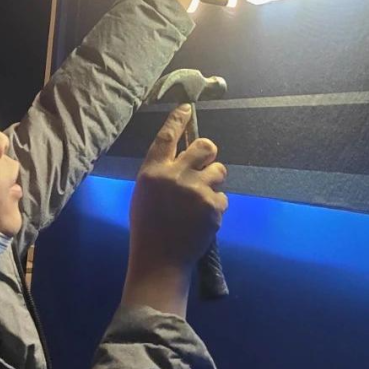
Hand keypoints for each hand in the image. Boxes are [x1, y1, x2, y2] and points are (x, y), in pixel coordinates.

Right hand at [121, 105, 227, 317]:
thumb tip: (182, 155)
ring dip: (214, 181)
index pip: (168, 136)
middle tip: (205, 164)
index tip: (187, 107)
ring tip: (200, 200)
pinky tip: (202, 219)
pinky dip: (215, 206)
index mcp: (153, 172)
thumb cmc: (148, 227)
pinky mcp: (213, 206)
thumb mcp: (145, 193)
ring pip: (219, 170)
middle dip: (208, 152)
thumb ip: (162, 172)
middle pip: (204, 146)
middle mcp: (175, 176)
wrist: (160, 260)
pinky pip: (222, 196)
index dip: (178, 119)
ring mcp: (196, 190)